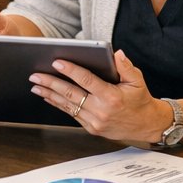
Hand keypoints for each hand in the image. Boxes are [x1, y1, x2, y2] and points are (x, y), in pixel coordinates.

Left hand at [28, 49, 171, 140]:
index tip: (57, 62)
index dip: (71, 70)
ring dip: (49, 95)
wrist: (146, 125)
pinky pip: (71, 114)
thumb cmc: (140, 100)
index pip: (87, 81)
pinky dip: (58, 105)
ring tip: (36, 86)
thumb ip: (126, 67)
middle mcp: (101, 110)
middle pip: (71, 94)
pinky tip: (48, 97)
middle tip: (36, 75)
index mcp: (111, 97)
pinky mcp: (91, 128)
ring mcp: (94, 122)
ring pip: (68, 106)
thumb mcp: (138, 81)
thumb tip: (117, 53)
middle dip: (51, 83)